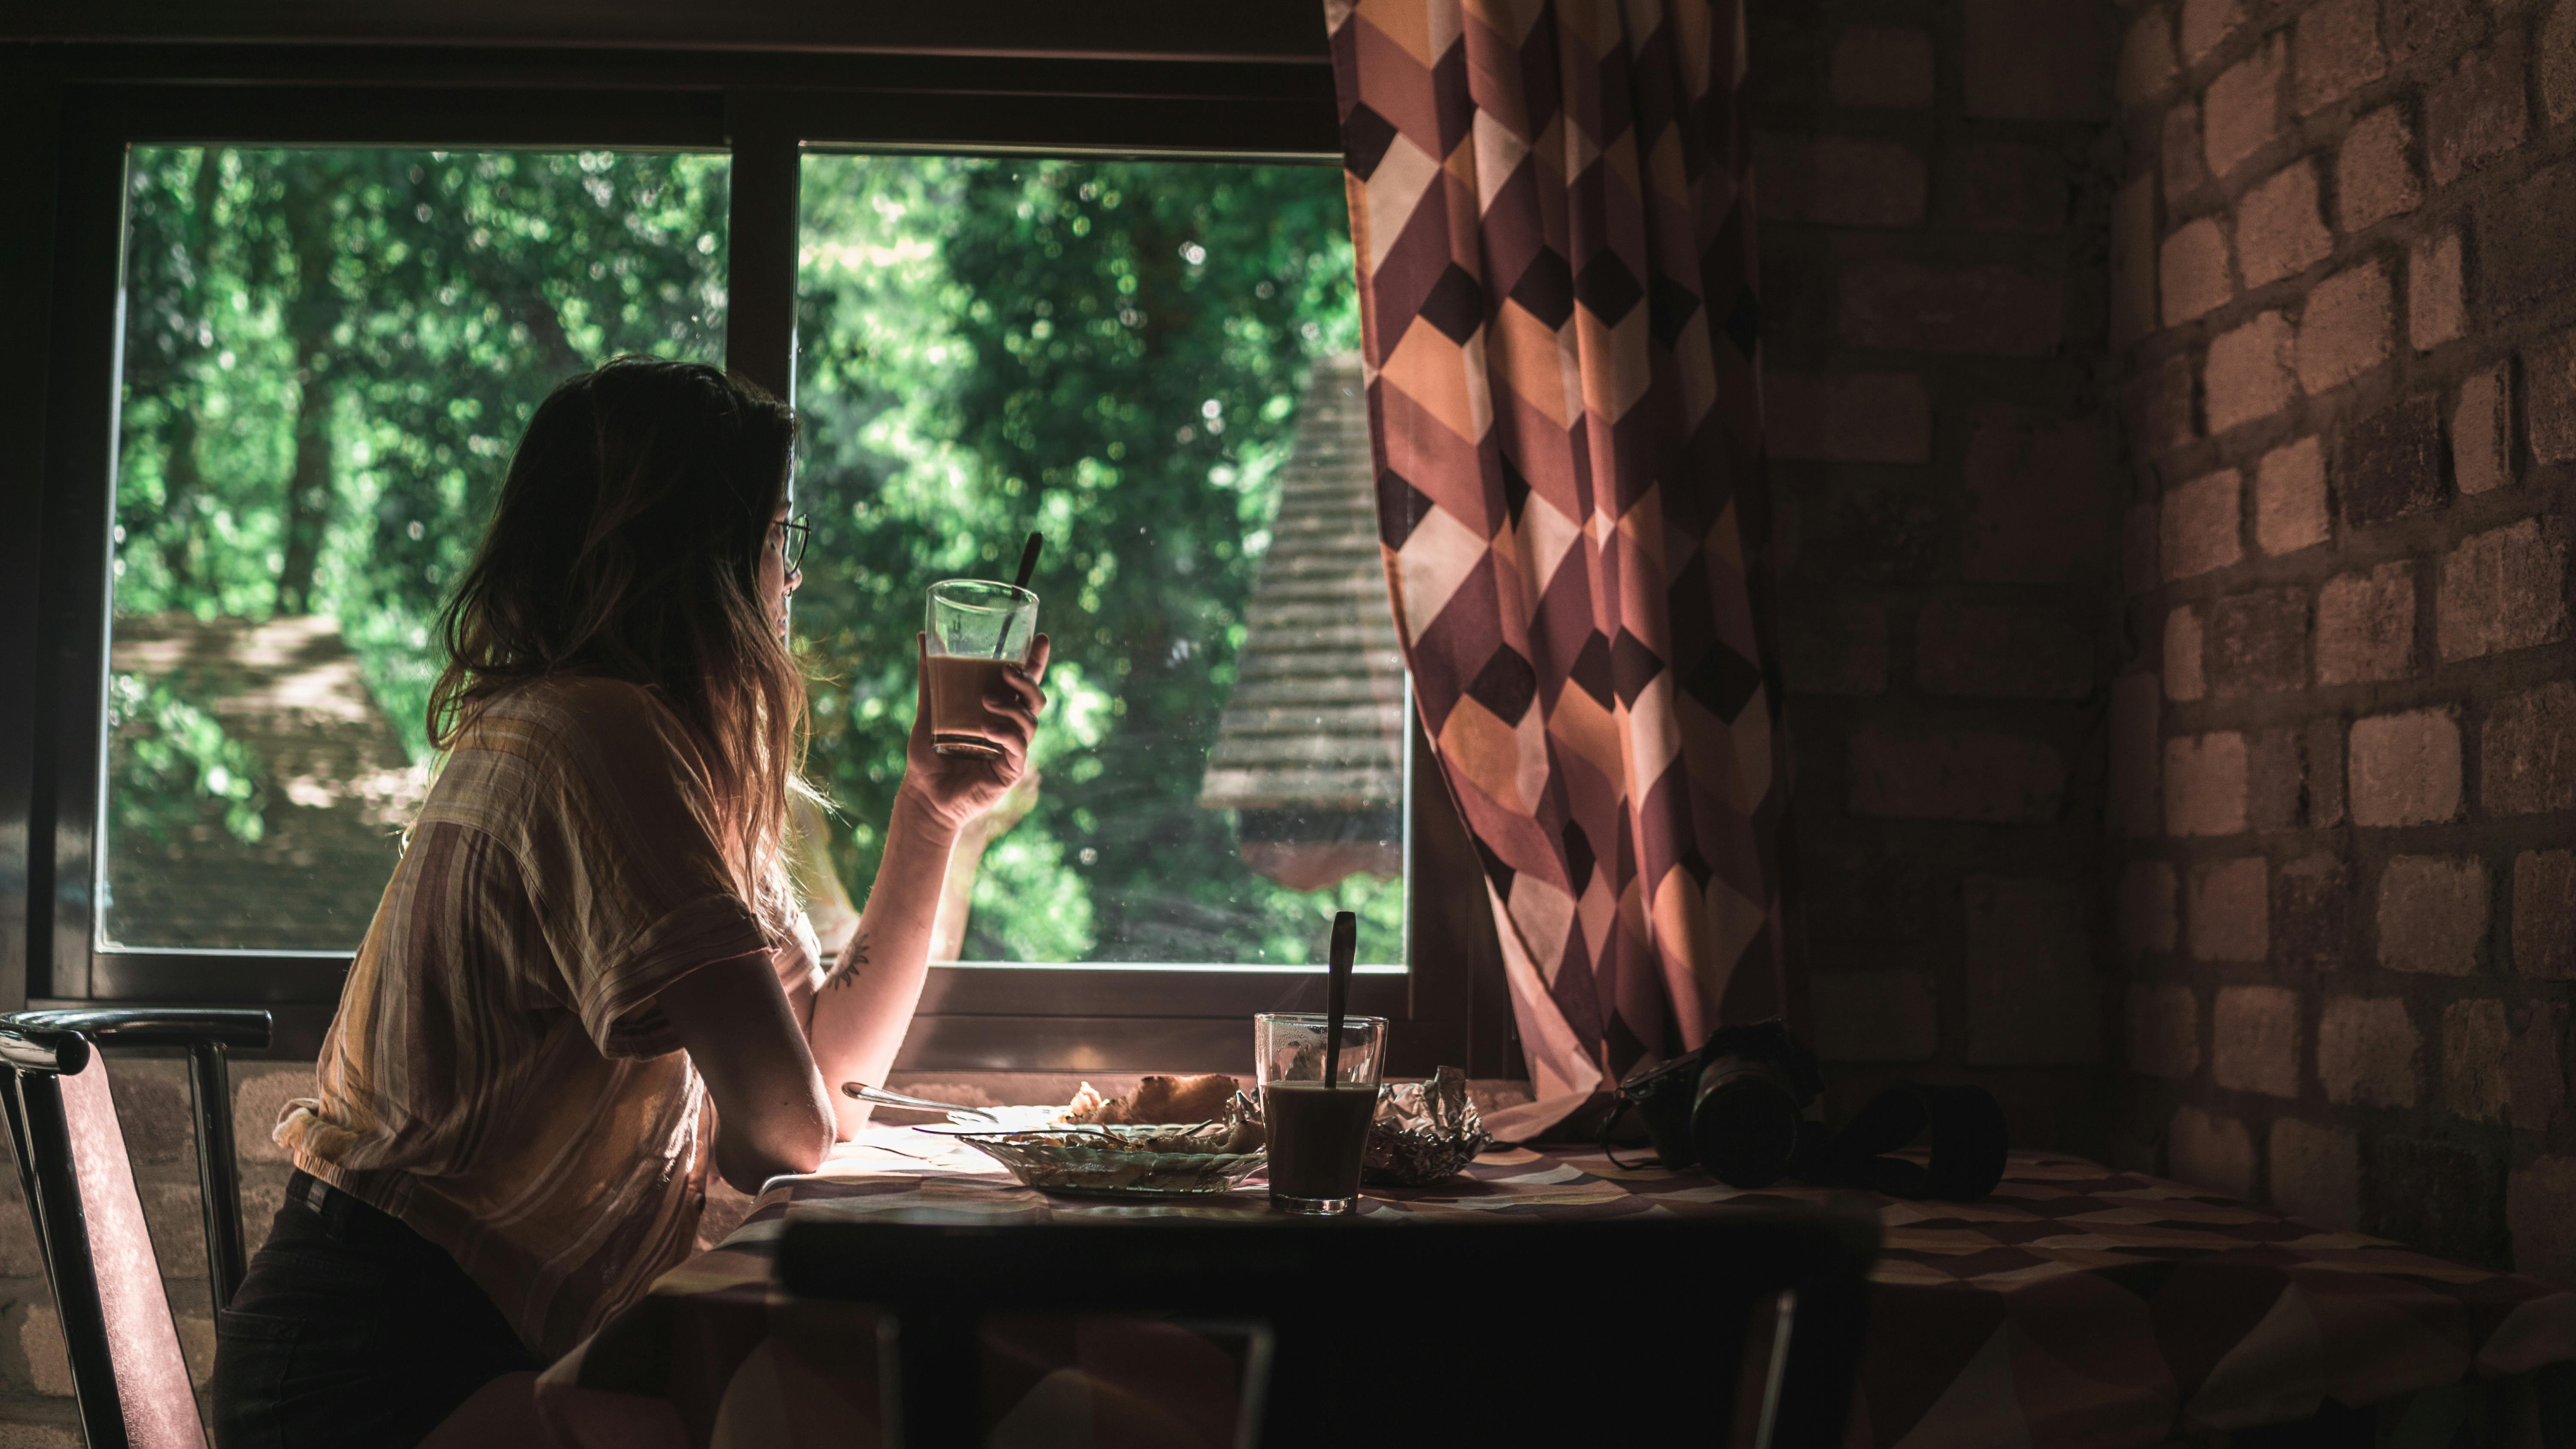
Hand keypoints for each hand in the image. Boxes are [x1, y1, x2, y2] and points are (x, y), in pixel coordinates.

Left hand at [896, 632, 1048, 834]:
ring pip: (1029, 721)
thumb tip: (923, 636)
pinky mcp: (1010, 771)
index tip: (1040, 638)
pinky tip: (987, 729)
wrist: (923, 795)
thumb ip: (930, 677)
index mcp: (997, 712)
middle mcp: (1009, 728)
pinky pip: (1018, 748)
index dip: (1035, 662)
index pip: (1022, 683)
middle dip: (1028, 681)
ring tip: (986, 701)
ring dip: (1012, 707)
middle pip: (1034, 699)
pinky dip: (1007, 734)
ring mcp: (1012, 750)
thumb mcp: (928, 710)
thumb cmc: (927, 756)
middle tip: (1006, 671)